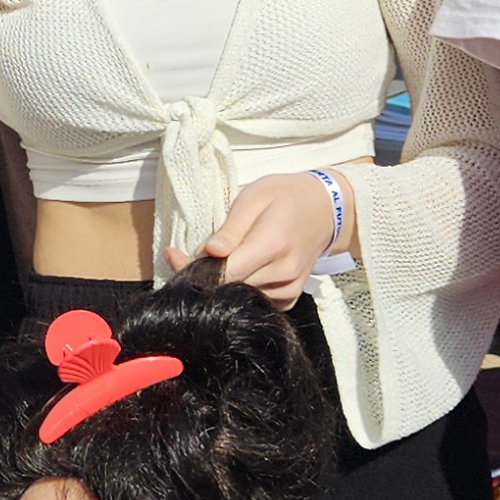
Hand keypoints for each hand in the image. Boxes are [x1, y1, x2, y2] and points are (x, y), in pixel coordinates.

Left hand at [182, 172, 340, 306]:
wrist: (325, 210)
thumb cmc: (284, 197)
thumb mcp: (254, 197)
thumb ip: (231, 228)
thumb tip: (209, 251)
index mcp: (274, 244)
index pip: (226, 271)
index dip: (195, 267)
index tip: (174, 254)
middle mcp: (284, 273)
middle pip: (229, 287)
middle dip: (203, 275)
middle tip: (183, 255)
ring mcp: (289, 290)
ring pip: (238, 298)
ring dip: (220, 283)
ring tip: (213, 259)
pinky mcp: (288, 299)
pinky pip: (253, 302)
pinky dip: (237, 289)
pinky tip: (234, 270)